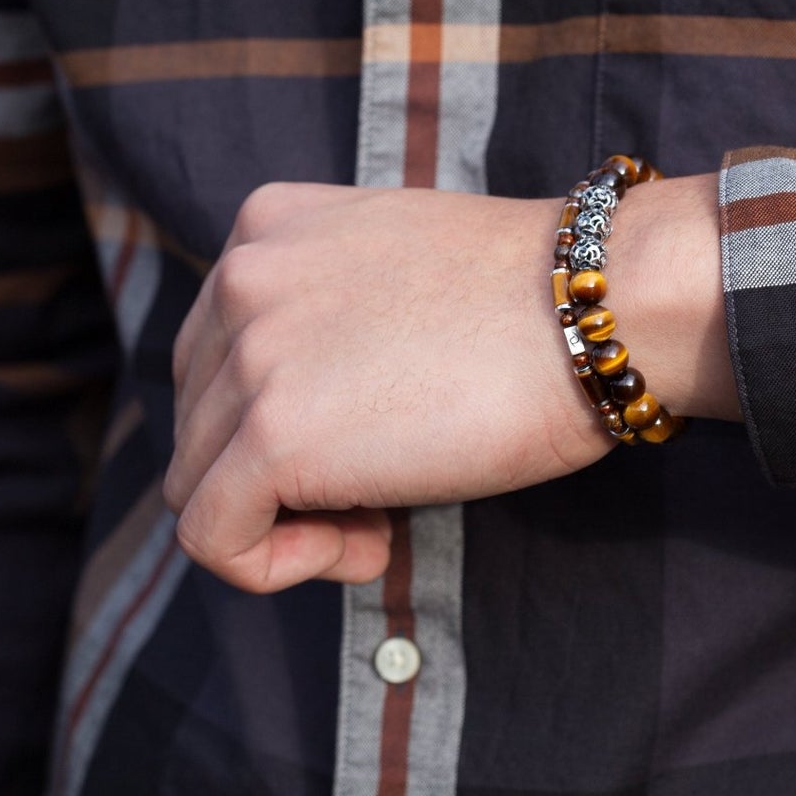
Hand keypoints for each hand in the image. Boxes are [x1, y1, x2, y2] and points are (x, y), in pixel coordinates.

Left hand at [164, 172, 733, 591]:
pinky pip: (214, 538)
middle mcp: (239, 278)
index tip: (363, 441)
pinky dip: (273, 566)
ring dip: (283, 522)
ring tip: (376, 527)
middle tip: (375, 498)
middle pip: (199, 423)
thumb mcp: (397, 274)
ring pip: (197, 484)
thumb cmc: (535, 306)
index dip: (274, 421)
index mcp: (265, 229)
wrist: (597, 311)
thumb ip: (327, 318)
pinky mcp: (271, 438)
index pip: (212, 356)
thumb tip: (305, 422)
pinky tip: (364, 550)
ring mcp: (249, 356)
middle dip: (274, 477)